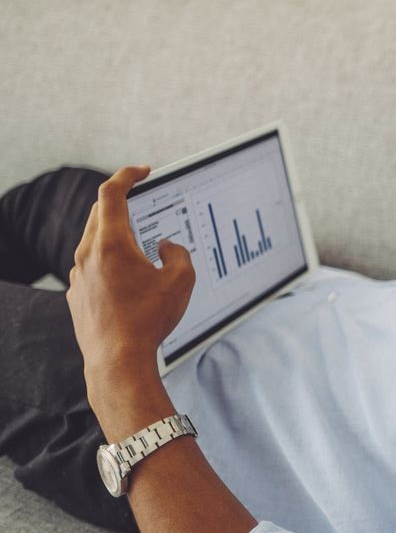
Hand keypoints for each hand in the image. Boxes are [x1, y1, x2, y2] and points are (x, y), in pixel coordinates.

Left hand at [66, 166, 195, 385]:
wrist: (117, 360)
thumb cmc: (149, 320)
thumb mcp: (182, 281)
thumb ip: (178, 254)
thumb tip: (166, 247)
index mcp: (112, 243)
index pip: (112, 193)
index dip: (127, 175)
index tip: (142, 172)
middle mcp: (88, 254)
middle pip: (99, 214)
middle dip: (121, 203)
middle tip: (141, 201)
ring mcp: (78, 275)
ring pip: (94, 241)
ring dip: (115, 235)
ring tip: (139, 247)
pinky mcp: (77, 295)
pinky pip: (92, 267)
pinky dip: (109, 262)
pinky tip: (128, 280)